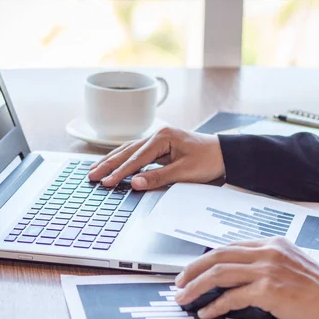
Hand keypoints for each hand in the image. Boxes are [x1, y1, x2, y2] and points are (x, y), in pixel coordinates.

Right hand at [88, 127, 224, 189]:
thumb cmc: (209, 161)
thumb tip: (134, 183)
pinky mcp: (160, 147)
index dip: (121, 172)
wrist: (225, 154)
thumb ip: (158, 177)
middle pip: (127, 151)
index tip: (108, 183)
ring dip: (112, 161)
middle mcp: (158, 135)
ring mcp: (158, 140)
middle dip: (109, 164)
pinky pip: (137, 153)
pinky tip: (113, 164)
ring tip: (95, 170)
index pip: (136, 158)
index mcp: (163, 137)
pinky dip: (124, 159)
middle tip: (92, 176)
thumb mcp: (184, 172)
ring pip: (129, 150)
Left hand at [174, 237, 318, 318]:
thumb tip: (235, 275)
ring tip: (183, 297)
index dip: (206, 259)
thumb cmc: (317, 287)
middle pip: (217, 256)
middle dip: (192, 270)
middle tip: (178, 282)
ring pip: (219, 273)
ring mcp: (267, 269)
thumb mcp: (289, 263)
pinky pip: (232, 296)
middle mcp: (266, 251)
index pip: (229, 247)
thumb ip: (264, 263)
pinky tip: (206, 312)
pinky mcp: (269, 289)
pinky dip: (215, 305)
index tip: (193, 270)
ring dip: (196, 286)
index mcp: (270, 243)